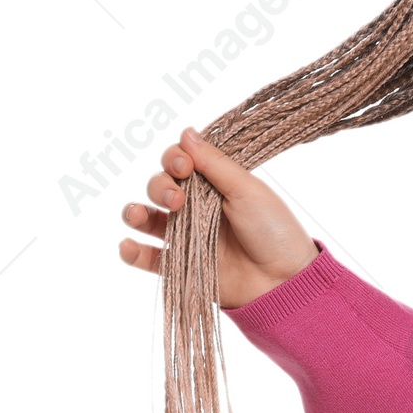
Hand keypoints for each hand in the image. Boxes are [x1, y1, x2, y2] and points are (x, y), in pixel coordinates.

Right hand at [117, 126, 318, 308]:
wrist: (283, 279)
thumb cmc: (274, 230)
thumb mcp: (248, 191)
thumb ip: (215, 164)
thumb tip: (186, 132)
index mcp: (216, 184)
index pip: (181, 162)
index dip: (175, 159)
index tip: (185, 166)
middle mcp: (197, 206)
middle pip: (160, 186)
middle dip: (160, 186)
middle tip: (177, 198)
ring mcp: (187, 235)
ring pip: (147, 218)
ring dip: (137, 212)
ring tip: (140, 215)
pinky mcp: (181, 265)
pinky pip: (148, 258)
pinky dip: (133, 251)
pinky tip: (128, 245)